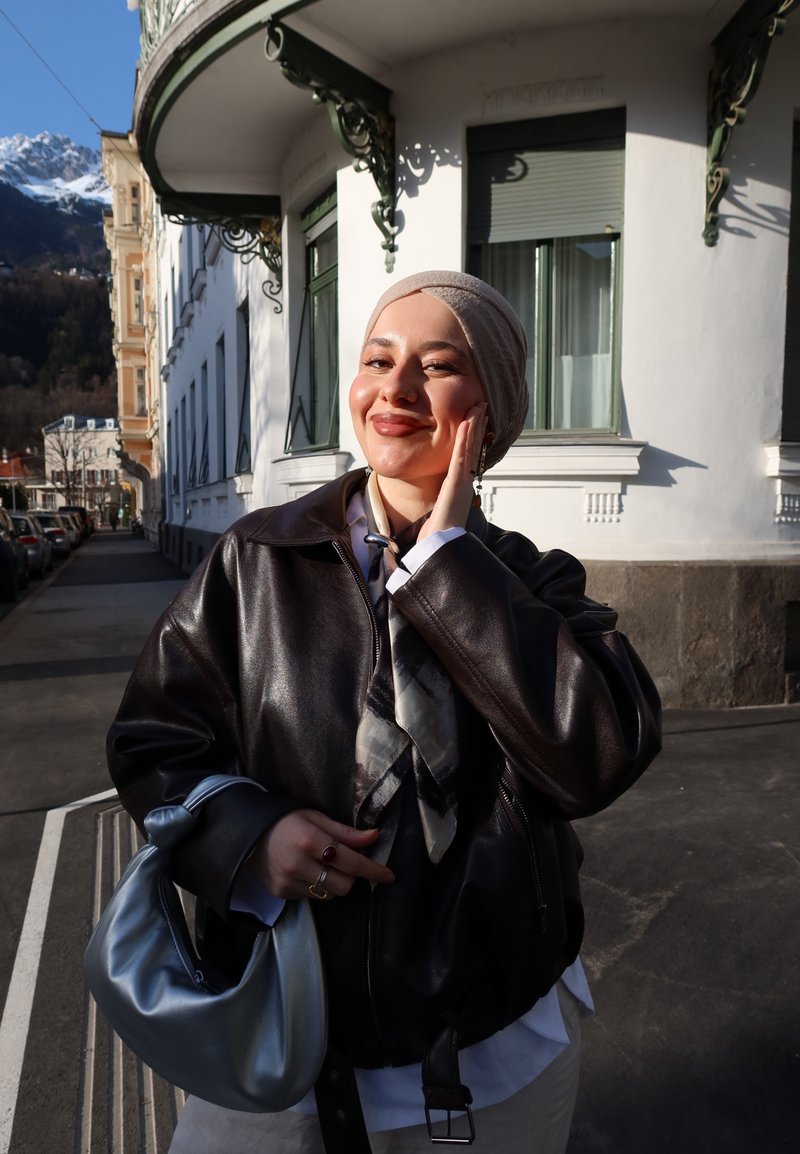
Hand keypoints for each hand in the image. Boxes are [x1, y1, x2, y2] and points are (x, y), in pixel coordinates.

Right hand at [247, 809, 394, 899]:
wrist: (247, 834)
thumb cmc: (285, 821)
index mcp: (310, 840)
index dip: (373, 870)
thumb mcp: (315, 817)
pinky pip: (312, 897)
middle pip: (344, 885)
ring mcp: (288, 882)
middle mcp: (298, 864)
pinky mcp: (281, 893)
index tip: (389, 875)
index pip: (351, 862)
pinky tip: (306, 871)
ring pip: (329, 894)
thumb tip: (374, 837)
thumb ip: (345, 832)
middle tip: (347, 862)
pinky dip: (316, 886)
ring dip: (334, 882)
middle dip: (352, 876)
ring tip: (322, 865)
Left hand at [417, 402, 488, 540]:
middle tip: (482, 406)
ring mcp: (462, 481)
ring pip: (469, 447)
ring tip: (478, 407)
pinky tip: (466, 423)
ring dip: (474, 425)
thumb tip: (439, 501)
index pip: (467, 457)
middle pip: (473, 448)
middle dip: (478, 426)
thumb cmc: (439, 535)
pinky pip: (460, 456)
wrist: (441, 547)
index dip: (472, 438)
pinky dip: (465, 438)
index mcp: (459, 488)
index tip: (475, 421)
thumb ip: (441, 503)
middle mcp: (464, 482)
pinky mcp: (456, 483)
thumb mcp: (440, 514)